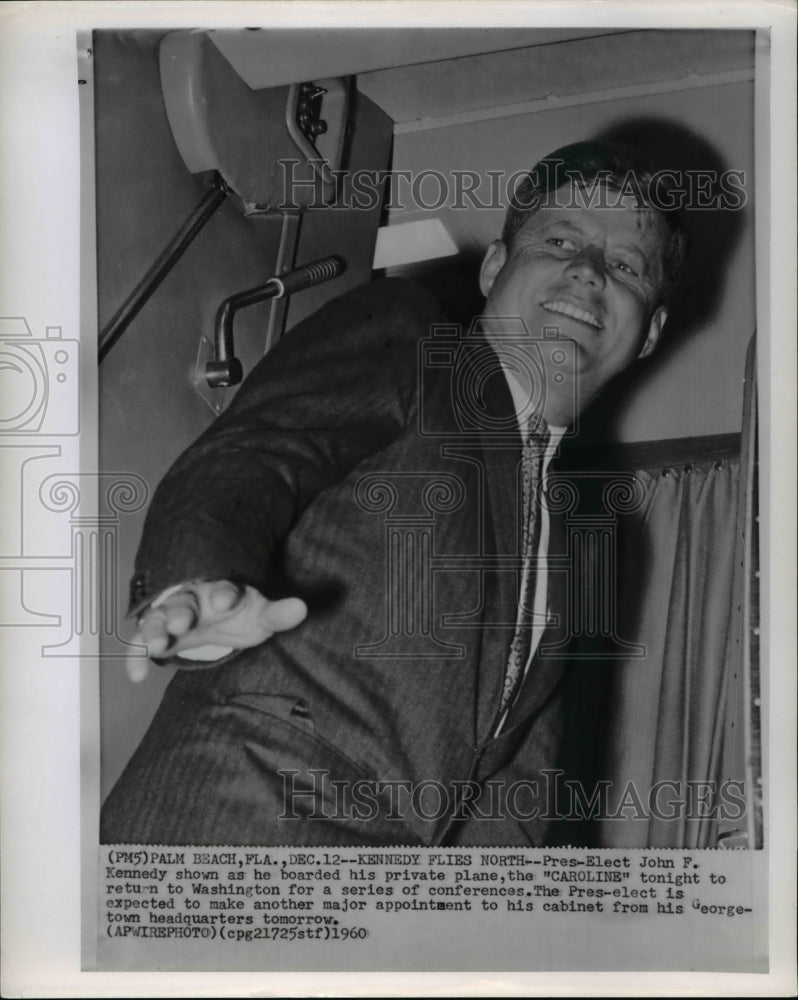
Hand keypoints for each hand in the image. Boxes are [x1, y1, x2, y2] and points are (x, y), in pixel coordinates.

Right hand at [126, 581, 306, 681]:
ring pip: (157, 619)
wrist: (212, 616)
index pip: (223, 590)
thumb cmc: (238, 613)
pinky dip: (136, 658)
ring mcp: (170, 616)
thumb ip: (278, 614)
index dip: (224, 595)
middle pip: (183, 603)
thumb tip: (302, 608)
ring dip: (153, 630)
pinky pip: (140, 644)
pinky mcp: (157, 635)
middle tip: (179, 623)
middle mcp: (192, 600)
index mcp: (221, 591)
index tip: (226, 602)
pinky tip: (137, 676)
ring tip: (154, 646)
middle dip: (180, 613)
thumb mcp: (260, 615)